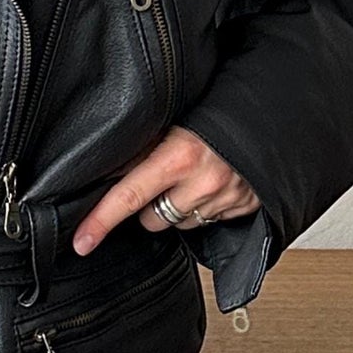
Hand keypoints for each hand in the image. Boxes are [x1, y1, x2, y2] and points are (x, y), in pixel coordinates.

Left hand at [72, 126, 259, 255]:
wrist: (270, 116)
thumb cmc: (218, 111)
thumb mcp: (175, 122)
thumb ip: (143, 147)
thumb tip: (105, 169)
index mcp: (179, 157)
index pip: (128, 196)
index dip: (100, 221)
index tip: (81, 241)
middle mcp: (202, 184)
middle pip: (150, 219)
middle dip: (147, 204)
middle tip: (159, 176)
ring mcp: (225, 201)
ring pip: (177, 223)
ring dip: (175, 207)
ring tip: (189, 177)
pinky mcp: (242, 211)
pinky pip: (206, 221)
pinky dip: (202, 207)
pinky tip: (210, 184)